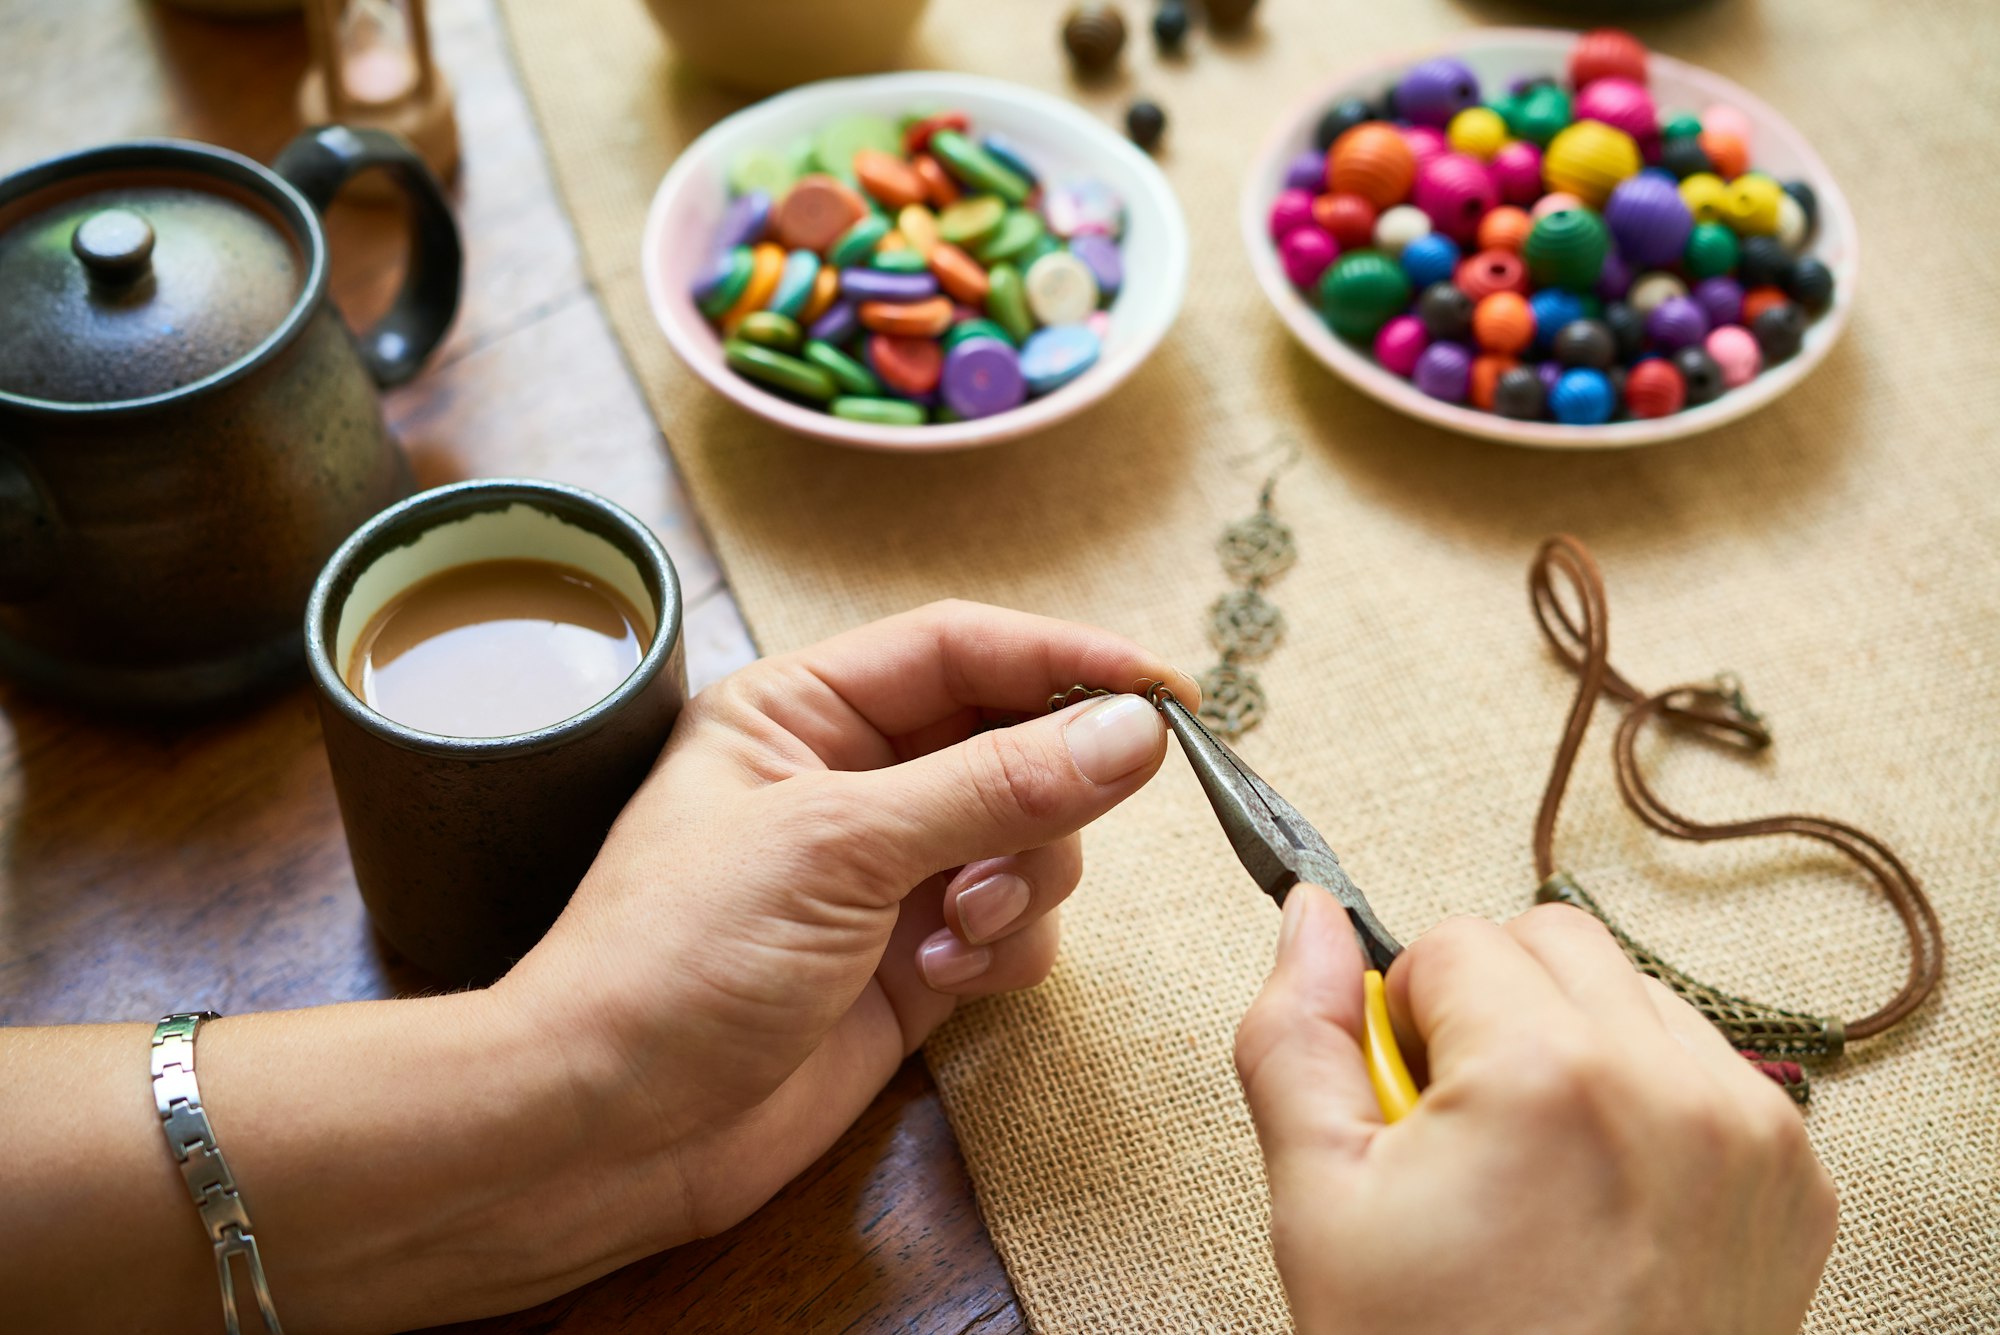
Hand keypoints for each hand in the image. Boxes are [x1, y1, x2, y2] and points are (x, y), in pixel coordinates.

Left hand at [502, 601, 1197, 1257]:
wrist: (612, 1131)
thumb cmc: (676, 958)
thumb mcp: (836, 845)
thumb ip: (993, 784)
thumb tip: (1132, 730)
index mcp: (801, 711)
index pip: (959, 649)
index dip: (1062, 659)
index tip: (1162, 690)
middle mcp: (851, 780)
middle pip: (1011, 742)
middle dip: (1042, 793)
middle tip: (1043, 837)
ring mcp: (888, 875)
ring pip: (1029, 839)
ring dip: (1021, 882)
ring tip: (958, 929)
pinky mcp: (916, 961)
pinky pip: (1016, 926)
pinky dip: (1006, 948)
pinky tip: (944, 978)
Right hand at [1236, 892, 1836, 1334]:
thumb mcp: (1320, 1207)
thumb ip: (1297, 1036)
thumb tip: (1309, 917)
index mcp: (1544, 1074)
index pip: (1450, 940)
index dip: (1404, 1023)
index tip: (1409, 1116)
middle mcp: (1669, 1084)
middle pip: (1551, 940)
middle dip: (1492, 1010)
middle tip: (1463, 1136)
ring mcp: (1750, 1136)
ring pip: (1634, 993)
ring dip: (1575, 1044)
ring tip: (1535, 1173)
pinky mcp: (1795, 1183)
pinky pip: (1706, 1068)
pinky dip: (1649, 1101)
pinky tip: (1604, 1200)